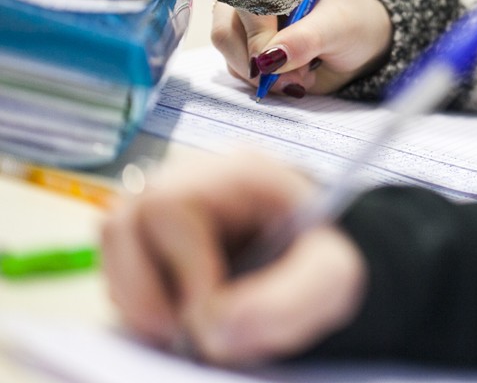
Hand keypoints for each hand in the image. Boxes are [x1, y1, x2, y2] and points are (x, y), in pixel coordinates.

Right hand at [101, 152, 366, 365]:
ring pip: (114, 242)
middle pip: (126, 218)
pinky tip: (178, 319)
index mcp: (240, 173)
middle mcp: (195, 180)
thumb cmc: (328, 260)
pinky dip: (137, 302)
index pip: (172, 205)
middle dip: (144, 289)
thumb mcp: (332, 279)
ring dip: (135, 298)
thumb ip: (287, 303)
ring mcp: (167, 204)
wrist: (324, 265)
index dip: (183, 266)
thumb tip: (215, 327)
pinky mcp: (152, 236)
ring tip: (181, 330)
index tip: (210, 312)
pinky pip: (117, 266)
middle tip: (180, 333)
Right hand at [210, 0, 392, 96]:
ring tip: (303, 75)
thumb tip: (266, 60)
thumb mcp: (340, 26)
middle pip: (226, 30)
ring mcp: (250, 25)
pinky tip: (296, 79)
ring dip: (263, 75)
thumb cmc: (356, 24)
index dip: (255, 34)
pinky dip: (266, 82)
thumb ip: (306, 39)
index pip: (244, 0)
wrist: (365, 47)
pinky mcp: (251, 50)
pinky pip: (240, 70)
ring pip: (230, 54)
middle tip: (296, 76)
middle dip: (258, 62)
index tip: (275, 59)